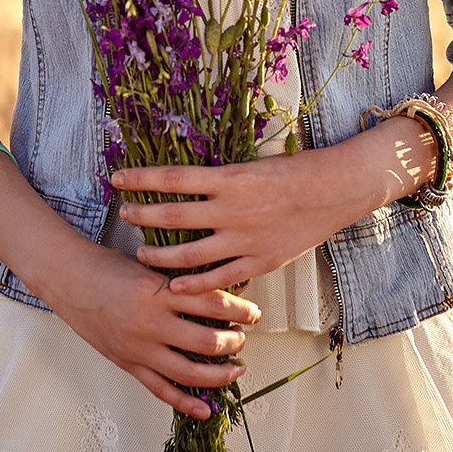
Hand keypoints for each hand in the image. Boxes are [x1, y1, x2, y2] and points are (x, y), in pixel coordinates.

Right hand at [45, 240, 261, 421]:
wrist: (69, 279)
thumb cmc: (110, 268)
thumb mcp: (150, 266)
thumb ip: (181, 282)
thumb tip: (222, 295)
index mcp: (159, 292)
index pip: (213, 304)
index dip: (241, 310)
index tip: (254, 312)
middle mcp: (151, 323)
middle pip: (207, 342)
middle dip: (234, 343)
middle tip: (243, 339)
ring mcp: (139, 348)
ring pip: (189, 372)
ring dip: (220, 374)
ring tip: (235, 367)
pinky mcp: (128, 364)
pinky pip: (161, 390)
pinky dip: (186, 402)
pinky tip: (206, 408)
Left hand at [114, 152, 334, 297]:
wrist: (334, 190)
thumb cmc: (294, 171)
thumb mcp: (251, 165)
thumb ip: (220, 180)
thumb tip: (185, 185)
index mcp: (229, 178)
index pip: (173, 178)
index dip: (142, 179)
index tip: (118, 179)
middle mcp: (233, 209)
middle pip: (174, 217)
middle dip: (143, 216)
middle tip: (125, 214)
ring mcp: (246, 239)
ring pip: (190, 254)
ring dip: (160, 256)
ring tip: (141, 255)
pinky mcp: (261, 261)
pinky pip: (220, 278)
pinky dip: (194, 284)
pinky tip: (175, 286)